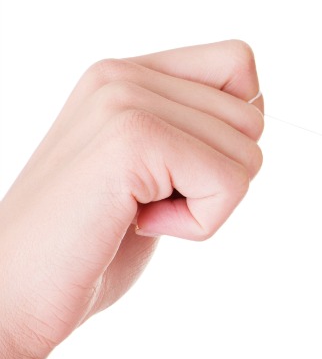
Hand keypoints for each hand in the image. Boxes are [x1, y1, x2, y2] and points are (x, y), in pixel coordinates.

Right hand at [0, 40, 263, 358]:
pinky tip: (141, 224)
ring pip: (246, 154)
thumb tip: (260, 106)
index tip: (179, 169)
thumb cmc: (86, 244)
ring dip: (206, 204)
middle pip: (252, 117)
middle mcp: (123, 75)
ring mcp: (125, 101)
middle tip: (149, 203)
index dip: (234, 127)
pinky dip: (201, 223)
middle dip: (219, 178)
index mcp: (126, 74)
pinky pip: (229, 183)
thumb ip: (193, 127)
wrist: (13, 295)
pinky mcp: (134, 139)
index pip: (238, 63)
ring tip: (138, 213)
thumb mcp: (150, 169)